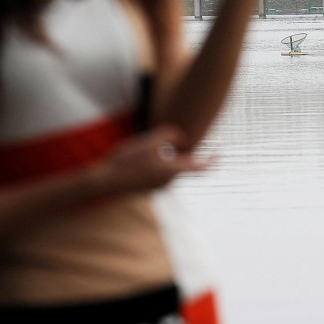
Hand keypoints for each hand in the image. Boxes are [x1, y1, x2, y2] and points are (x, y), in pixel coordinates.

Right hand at [90, 125, 208, 195]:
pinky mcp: (150, 188)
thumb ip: (169, 135)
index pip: (199, 166)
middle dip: (180, 152)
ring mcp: (159, 187)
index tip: (219, 153)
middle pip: (182, 164)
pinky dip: (157, 164)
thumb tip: (182, 137)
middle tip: (168, 140)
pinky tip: (139, 158)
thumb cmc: (126, 160)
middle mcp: (168, 182)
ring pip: (170, 168)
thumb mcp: (149, 141)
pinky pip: (160, 173)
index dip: (211, 160)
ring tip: (143, 149)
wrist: (105, 181)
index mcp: (171, 170)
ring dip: (166, 157)